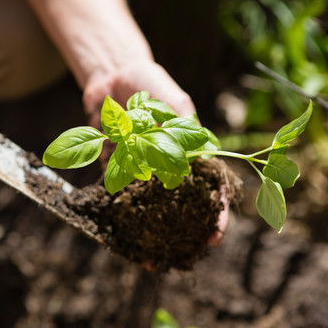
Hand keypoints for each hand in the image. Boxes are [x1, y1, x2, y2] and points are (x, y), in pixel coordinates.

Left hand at [82, 59, 227, 245]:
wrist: (113, 75)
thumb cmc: (151, 84)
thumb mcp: (176, 102)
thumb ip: (187, 128)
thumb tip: (205, 158)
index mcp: (186, 150)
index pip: (207, 185)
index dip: (214, 211)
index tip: (214, 234)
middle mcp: (164, 163)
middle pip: (177, 201)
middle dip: (180, 227)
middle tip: (180, 252)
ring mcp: (138, 165)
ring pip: (145, 201)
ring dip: (147, 224)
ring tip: (148, 250)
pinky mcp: (113, 164)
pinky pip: (114, 188)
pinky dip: (116, 205)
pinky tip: (117, 225)